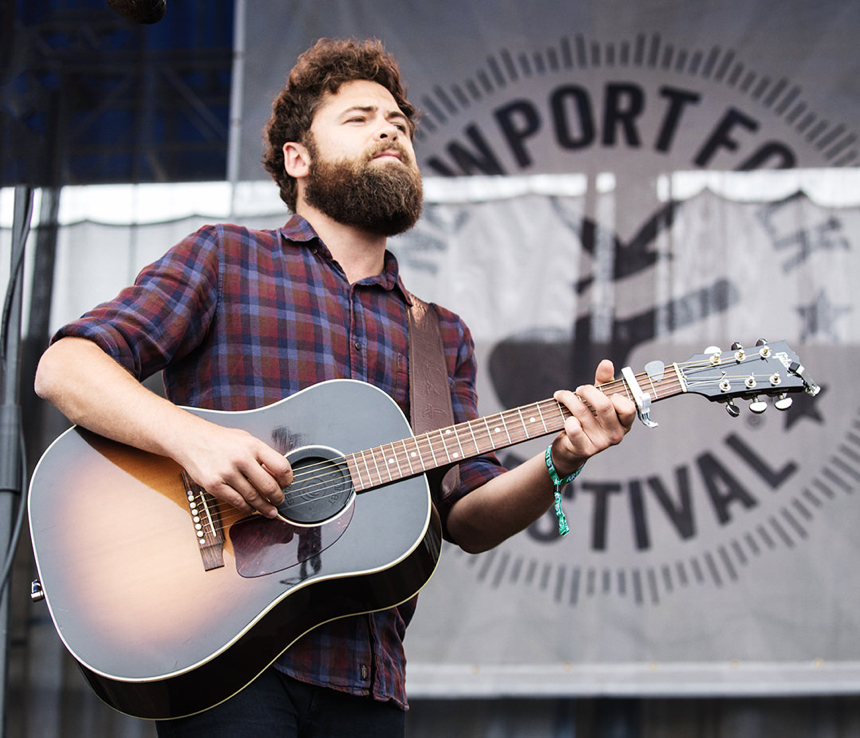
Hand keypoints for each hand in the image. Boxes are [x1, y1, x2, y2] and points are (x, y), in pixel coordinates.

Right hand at [172, 419, 292, 518]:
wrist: (191, 439)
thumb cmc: (221, 440)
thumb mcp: (246, 439)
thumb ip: (262, 455)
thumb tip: (277, 475)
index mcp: (253, 446)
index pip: (281, 466)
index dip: (287, 479)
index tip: (286, 485)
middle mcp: (241, 458)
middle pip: (269, 486)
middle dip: (278, 498)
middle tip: (279, 501)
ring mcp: (227, 473)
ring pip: (253, 498)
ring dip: (264, 507)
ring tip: (270, 511)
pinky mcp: (214, 485)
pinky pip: (236, 502)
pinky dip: (247, 508)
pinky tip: (251, 508)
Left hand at [550, 359, 635, 475]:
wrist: (572, 447)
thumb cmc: (590, 419)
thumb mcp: (599, 399)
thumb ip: (604, 381)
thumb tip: (606, 363)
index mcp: (625, 422)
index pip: (628, 407)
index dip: (614, 395)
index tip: (602, 391)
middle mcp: (616, 434)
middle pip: (604, 405)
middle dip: (587, 391)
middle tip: (579, 389)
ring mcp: (601, 443)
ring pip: (582, 412)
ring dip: (568, 398)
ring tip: (562, 396)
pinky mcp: (584, 449)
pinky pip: (573, 428)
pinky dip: (567, 419)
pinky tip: (565, 417)